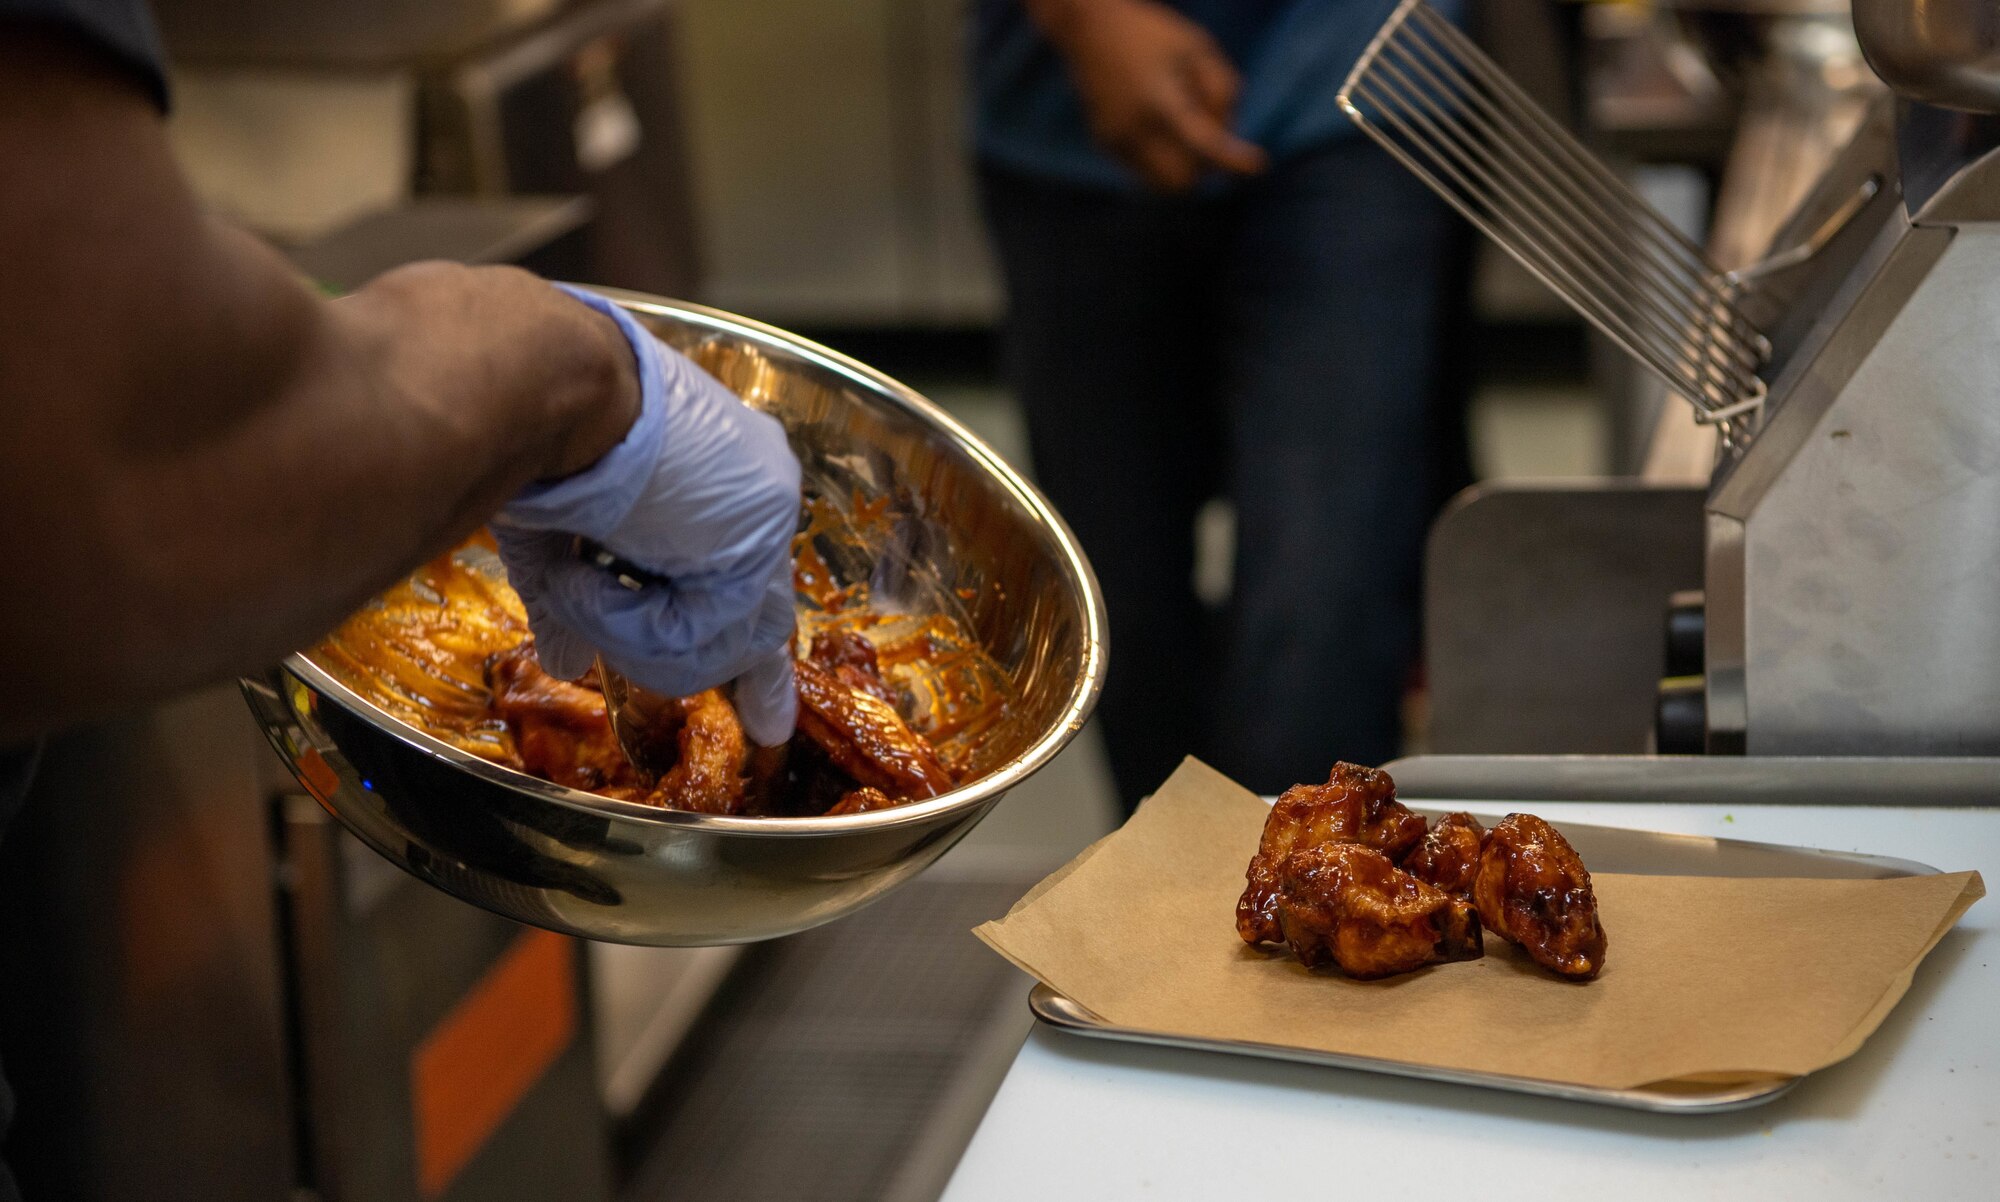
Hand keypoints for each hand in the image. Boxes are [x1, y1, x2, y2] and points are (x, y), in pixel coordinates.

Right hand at [494, 287, 801, 744]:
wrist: (544, 381)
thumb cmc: (537, 433)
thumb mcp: (558, 532)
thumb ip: (573, 602)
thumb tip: (563, 662)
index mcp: (725, 479)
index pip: (755, 588)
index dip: (756, 661)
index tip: (769, 716)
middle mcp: (761, 495)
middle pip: (755, 626)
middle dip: (725, 673)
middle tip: (727, 702)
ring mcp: (765, 518)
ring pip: (715, 646)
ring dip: (622, 629)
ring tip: (572, 575)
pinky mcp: (752, 542)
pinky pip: (692, 637)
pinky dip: (618, 619)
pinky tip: (582, 569)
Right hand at [1031, 0, 1267, 191]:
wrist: (1088, 27)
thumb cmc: (1152, 33)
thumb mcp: (1198, 46)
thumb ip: (1222, 89)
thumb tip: (1227, 137)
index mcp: (1159, 98)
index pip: (1201, 142)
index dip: (1232, 159)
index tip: (1259, 165)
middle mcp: (1134, 127)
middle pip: (1184, 180)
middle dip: (1203, 167)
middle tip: (1209, 132)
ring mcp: (1116, 140)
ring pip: (1163, 185)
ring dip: (1183, 168)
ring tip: (1182, 126)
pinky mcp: (1107, 144)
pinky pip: (1145, 170)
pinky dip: (1163, 158)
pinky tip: (1160, 122)